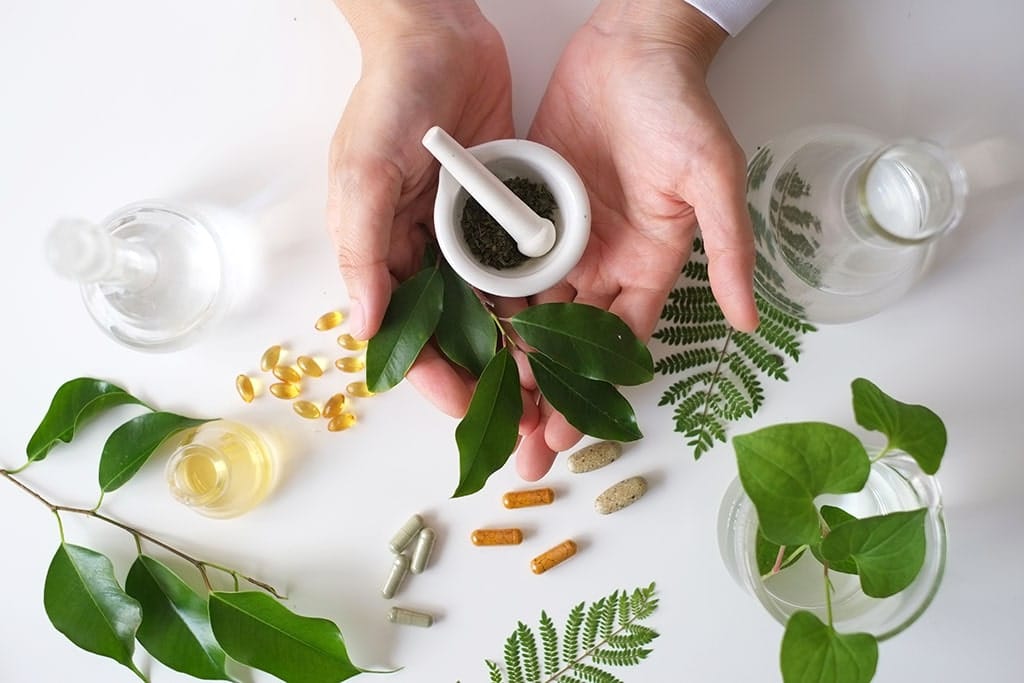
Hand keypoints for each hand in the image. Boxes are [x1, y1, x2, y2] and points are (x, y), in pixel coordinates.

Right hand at [327, 1, 524, 419]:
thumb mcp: (363, 171)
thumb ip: (362, 249)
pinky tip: (569, 333)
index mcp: (385, 253)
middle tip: (522, 421)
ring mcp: (467, 237)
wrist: (438, 33)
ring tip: (553, 393)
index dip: (435, 375)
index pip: (408, 333)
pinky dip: (541, 302)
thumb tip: (365, 329)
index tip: (469, 409)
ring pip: (493, 311)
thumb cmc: (389, 98)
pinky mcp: (504, 215)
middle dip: (485, 380)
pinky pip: (522, 268)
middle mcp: (427, 254)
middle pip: (455, 334)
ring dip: (519, 353)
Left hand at [516, 0, 758, 478]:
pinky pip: (501, 263)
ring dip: (507, 359)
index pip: (615, 347)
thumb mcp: (712, 178)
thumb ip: (727, 251)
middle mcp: (601, 263)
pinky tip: (455, 333)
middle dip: (542, 394)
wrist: (633, 47)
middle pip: (567, 344)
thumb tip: (749, 322)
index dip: (591, 393)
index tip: (563, 436)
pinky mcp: (529, 210)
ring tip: (478, 405)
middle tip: (514, 445)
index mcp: (646, 267)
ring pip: (529, 314)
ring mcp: (562, 240)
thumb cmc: (680, 107)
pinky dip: (482, 298)